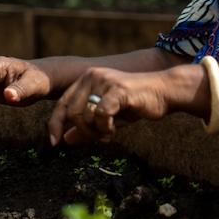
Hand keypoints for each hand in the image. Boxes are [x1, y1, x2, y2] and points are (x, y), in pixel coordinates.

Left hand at [47, 67, 168, 146]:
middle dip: (84, 132)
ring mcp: (105, 80)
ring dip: (96, 132)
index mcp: (86, 79)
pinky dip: (105, 127)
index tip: (55, 143)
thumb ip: (86, 127)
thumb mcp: (107, 119)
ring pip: (85, 115)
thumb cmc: (136, 104)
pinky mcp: (118, 89)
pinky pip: (101, 113)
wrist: (164, 92)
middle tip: (100, 138)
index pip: (62, 103)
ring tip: (110, 133)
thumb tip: (65, 140)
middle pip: (72, 113)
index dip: (55, 124)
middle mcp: (92, 76)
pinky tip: (114, 129)